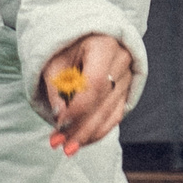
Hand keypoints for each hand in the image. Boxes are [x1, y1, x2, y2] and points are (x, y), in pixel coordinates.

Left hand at [40, 33, 135, 156]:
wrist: (87, 35)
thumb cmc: (65, 47)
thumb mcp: (53, 61)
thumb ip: (56, 88)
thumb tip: (59, 116)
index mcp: (105, 46)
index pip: (95, 83)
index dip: (78, 107)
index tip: (59, 124)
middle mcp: (123, 61)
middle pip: (104, 102)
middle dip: (80, 127)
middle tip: (58, 144)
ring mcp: (129, 76)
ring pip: (111, 112)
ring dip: (88, 134)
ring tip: (66, 147)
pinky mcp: (128, 89)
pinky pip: (116, 114)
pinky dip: (98, 130)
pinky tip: (81, 141)